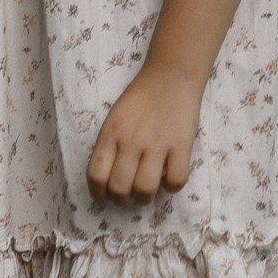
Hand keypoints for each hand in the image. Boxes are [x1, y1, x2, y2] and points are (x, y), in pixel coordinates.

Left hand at [86, 66, 203, 204]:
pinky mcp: (181, 147)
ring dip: (144, 198)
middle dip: (121, 200)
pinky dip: (171, 187)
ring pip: (145, 190)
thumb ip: (109, 145)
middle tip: (126, 197)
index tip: (102, 197)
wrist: (169, 77)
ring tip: (145, 193)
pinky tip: (168, 178)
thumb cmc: (139, 98)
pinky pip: (175, 181)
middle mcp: (131, 142)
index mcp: (110, 134)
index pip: (96, 174)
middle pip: (119, 188)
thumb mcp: (114, 118)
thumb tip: (108, 179)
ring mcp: (157, 145)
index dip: (97, 193)